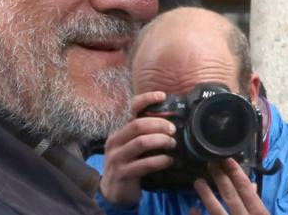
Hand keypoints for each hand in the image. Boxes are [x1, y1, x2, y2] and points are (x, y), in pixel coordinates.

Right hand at [98, 91, 176, 206]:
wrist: (114, 192)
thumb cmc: (128, 164)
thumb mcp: (132, 146)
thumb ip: (144, 133)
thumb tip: (170, 120)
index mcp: (118, 131)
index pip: (129, 109)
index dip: (145, 99)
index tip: (162, 96)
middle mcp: (114, 142)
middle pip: (137, 125)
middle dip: (159, 124)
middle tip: (173, 129)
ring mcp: (116, 158)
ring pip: (141, 142)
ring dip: (161, 141)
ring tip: (173, 144)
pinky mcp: (122, 174)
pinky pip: (144, 164)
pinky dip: (160, 161)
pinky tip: (168, 160)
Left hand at [193, 159, 269, 214]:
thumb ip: (256, 203)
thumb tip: (252, 185)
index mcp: (259, 213)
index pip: (246, 190)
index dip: (236, 173)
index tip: (227, 159)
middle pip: (231, 196)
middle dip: (220, 178)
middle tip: (210, 164)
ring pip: (217, 211)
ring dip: (207, 195)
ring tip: (198, 182)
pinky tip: (193, 208)